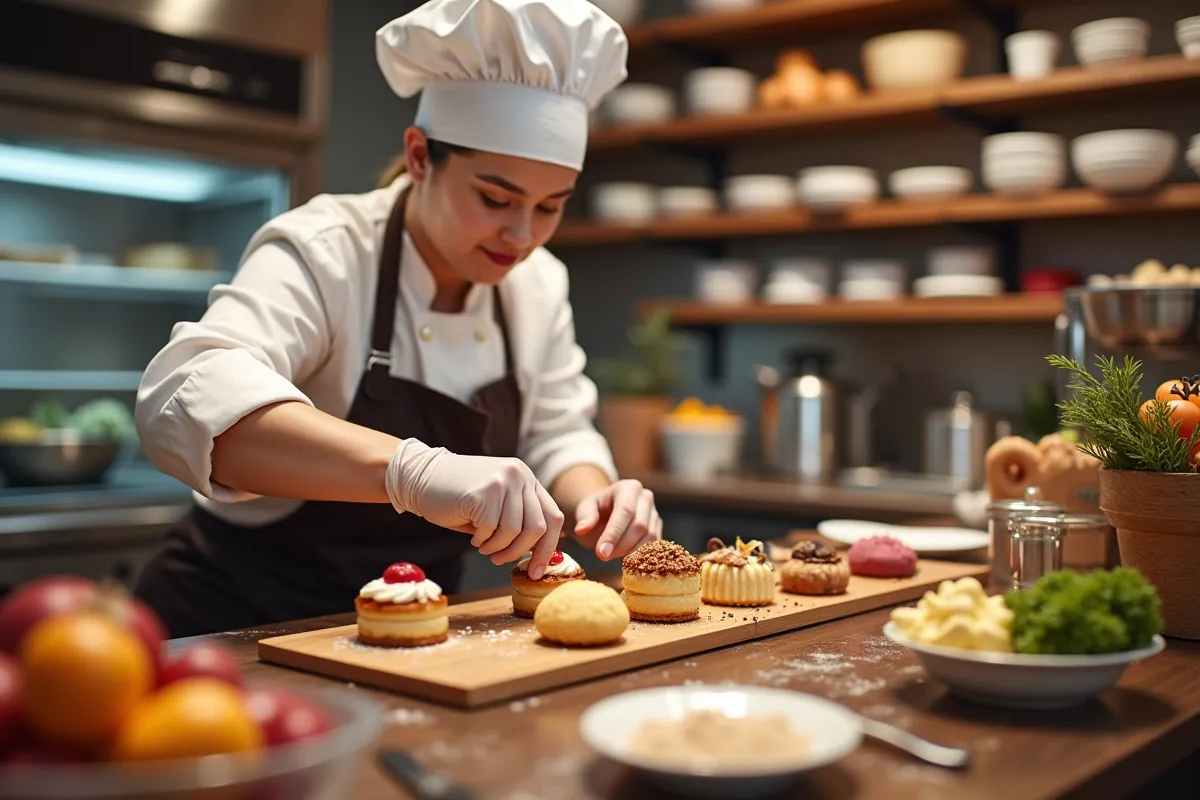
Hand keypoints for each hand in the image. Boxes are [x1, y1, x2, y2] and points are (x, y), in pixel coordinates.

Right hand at [385, 440, 563, 577]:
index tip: (537, 571)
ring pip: (514, 531)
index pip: (553, 517)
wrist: (420, 478)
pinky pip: (492, 529)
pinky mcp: (485, 491)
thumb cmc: (458, 498)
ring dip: (497, 547)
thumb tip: (541, 554)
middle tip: (501, 562)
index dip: (548, 547)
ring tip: (483, 546)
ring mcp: (503, 480)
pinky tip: (472, 535)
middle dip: (520, 553)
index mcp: (527, 479)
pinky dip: (481, 540)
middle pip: (538, 527)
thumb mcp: (497, 505)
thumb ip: (519, 520)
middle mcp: (520, 475)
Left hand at [573, 479, 661, 560]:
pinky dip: (640, 555)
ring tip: (610, 555)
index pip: (625, 511)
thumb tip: (581, 529)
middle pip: (640, 525)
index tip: (601, 552)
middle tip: (602, 556)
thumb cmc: (594, 511)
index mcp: (628, 487)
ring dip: (630, 552)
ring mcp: (654, 513)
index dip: (614, 533)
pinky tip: (624, 559)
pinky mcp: (657, 529)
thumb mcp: (584, 509)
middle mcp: (645, 497)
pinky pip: (653, 545)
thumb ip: (584, 517)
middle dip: (621, 545)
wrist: (604, 515)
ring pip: (649, 537)